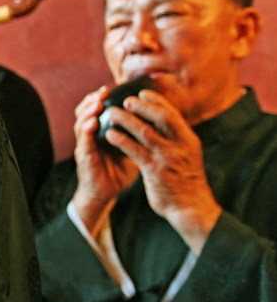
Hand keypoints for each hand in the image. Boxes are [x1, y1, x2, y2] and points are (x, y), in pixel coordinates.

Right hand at [70, 86, 140, 232]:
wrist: (106, 193)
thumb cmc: (118, 170)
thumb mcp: (129, 148)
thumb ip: (133, 134)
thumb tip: (153, 118)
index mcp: (100, 132)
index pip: (95, 110)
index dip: (100, 99)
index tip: (110, 88)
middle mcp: (89, 137)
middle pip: (84, 112)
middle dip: (92, 100)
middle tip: (102, 91)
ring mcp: (84, 147)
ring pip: (81, 124)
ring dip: (88, 112)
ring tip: (96, 103)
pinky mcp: (84, 159)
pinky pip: (84, 143)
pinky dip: (87, 131)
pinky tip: (93, 123)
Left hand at [99, 88, 220, 252]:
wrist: (191, 207)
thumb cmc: (186, 181)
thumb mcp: (188, 155)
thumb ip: (176, 139)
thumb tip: (164, 121)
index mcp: (189, 140)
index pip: (173, 114)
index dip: (157, 101)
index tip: (143, 93)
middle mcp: (180, 146)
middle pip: (161, 117)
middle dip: (143, 106)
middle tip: (126, 100)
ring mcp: (167, 157)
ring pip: (145, 132)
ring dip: (126, 120)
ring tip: (112, 113)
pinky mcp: (154, 170)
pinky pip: (135, 151)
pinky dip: (121, 140)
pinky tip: (110, 135)